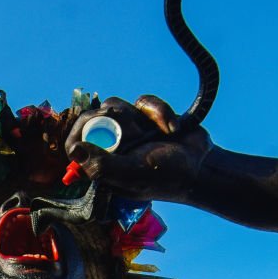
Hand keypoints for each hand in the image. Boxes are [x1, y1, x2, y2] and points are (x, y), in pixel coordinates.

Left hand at [65, 95, 211, 202]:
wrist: (202, 165)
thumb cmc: (168, 177)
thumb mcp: (134, 174)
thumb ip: (103, 165)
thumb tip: (75, 151)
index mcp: (102, 166)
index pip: (75, 143)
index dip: (83, 130)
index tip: (97, 124)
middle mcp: (110, 148)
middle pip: (94, 117)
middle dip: (117, 121)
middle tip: (135, 134)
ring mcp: (127, 131)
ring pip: (115, 106)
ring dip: (140, 117)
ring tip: (156, 135)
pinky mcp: (144, 117)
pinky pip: (141, 101)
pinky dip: (157, 111)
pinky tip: (172, 129)